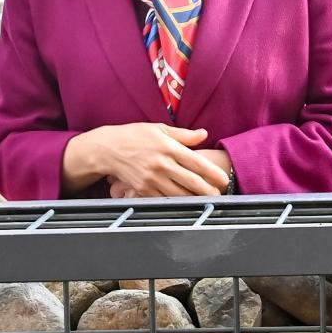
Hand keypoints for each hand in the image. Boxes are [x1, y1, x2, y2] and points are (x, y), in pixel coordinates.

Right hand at [67, 123, 228, 196]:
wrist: (108, 149)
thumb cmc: (134, 136)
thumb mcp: (159, 129)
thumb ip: (183, 135)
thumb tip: (204, 134)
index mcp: (168, 147)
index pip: (196, 162)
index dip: (212, 173)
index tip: (223, 179)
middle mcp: (161, 164)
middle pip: (190, 181)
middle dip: (208, 190)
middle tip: (219, 195)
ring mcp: (152, 178)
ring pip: (179, 193)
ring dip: (194, 199)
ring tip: (206, 201)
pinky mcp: (143, 189)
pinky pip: (163, 199)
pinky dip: (176, 202)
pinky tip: (185, 204)